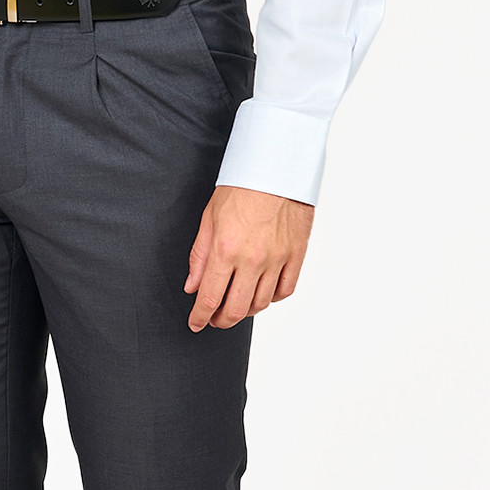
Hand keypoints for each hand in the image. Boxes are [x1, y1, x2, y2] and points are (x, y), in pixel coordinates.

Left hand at [184, 185, 313, 331]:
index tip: (195, 323)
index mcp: (226, 249)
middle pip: (236, 309)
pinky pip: (285, 290)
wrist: (277, 166)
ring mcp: (278, 259)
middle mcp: (253, 259)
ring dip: (245, 310)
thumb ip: (200, 256)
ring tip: (235, 304)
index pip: (210, 297)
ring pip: (261, 303)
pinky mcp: (297, 254)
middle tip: (214, 319)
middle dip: (220, 321)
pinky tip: (262, 292)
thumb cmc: (241, 187)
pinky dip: (272, 297)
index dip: (200, 317)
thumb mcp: (209, 218)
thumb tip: (192, 286)